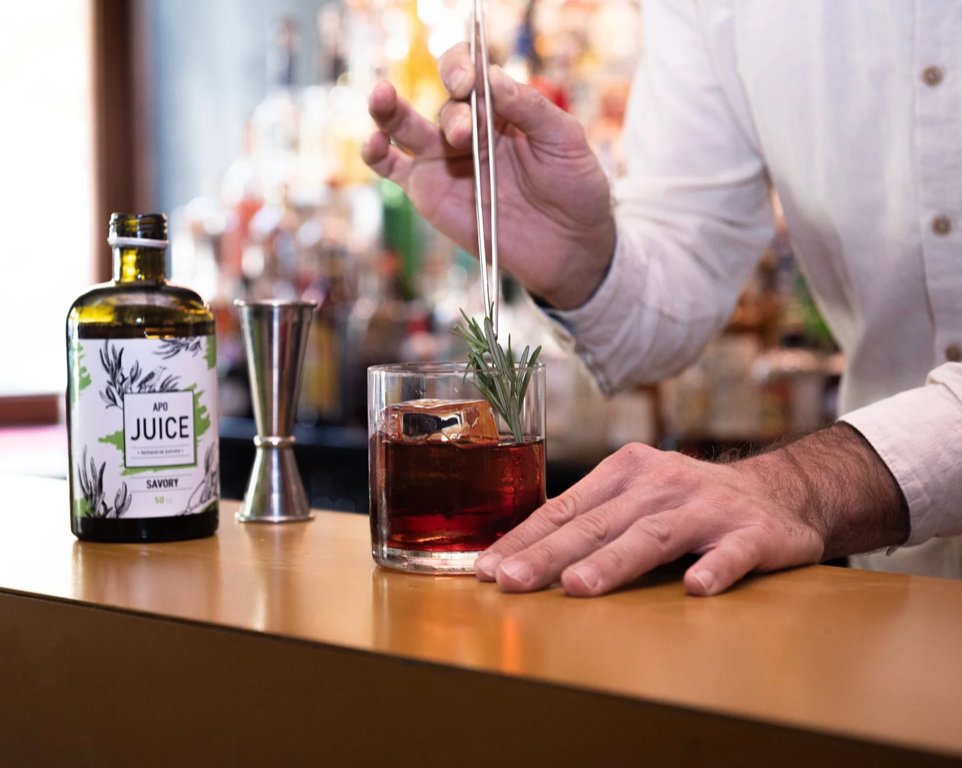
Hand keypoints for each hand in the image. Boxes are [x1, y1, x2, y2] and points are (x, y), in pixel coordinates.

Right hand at [361, 43, 615, 308]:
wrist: (570, 247)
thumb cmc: (575, 189)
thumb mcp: (565, 140)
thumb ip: (530, 107)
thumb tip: (490, 77)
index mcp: (502, 108)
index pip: (472, 72)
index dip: (464, 67)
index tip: (470, 81)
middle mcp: (469, 129)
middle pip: (444, 100)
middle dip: (453, 109)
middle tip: (465, 131)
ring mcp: (444, 160)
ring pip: (404, 124)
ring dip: (390, 108)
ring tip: (383, 96)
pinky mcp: (427, 192)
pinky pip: (391, 167)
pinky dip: (375, 153)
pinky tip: (372, 142)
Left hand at [475, 424, 909, 595]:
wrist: (780, 492)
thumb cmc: (689, 502)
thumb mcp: (637, 496)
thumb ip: (591, 519)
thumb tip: (520, 556)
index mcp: (626, 472)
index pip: (566, 508)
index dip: (526, 538)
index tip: (488, 568)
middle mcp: (662, 483)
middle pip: (599, 522)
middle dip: (550, 554)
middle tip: (512, 581)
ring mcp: (708, 506)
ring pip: (654, 534)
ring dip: (614, 561)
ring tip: (578, 586)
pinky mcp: (752, 533)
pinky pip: (731, 552)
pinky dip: (714, 567)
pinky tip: (696, 587)